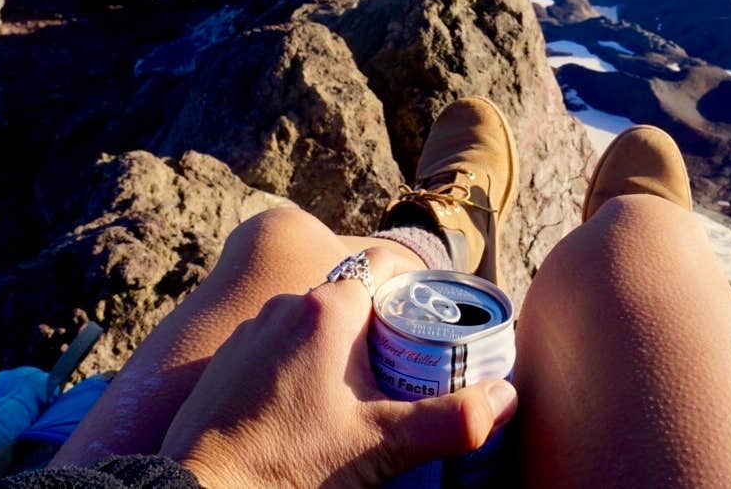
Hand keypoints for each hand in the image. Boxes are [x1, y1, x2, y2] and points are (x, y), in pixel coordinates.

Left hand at [160, 247, 517, 488]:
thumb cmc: (289, 465)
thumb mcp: (383, 447)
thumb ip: (453, 421)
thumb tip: (506, 399)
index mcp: (327, 308)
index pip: (386, 264)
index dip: (418, 288)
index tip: (437, 324)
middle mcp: (283, 306)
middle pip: (352, 295)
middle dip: (383, 327)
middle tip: (409, 371)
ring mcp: (248, 333)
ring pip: (310, 322)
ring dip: (339, 348)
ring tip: (361, 397)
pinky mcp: (223, 365)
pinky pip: (276, 348)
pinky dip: (299, 368)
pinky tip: (309, 412)